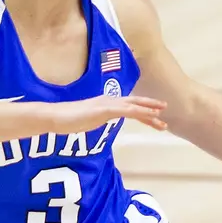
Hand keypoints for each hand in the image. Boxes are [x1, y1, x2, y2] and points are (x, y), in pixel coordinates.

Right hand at [47, 95, 167, 132]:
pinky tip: (149, 115)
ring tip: (162, 116)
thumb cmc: (69, 120)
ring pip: (134, 106)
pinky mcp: (104, 110)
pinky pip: (126, 111)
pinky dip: (139, 112)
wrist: (56, 117)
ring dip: (149, 111)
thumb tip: (100, 121)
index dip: (143, 107)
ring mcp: (107, 104)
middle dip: (151, 106)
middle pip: (135, 102)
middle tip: (165, 109)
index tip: (156, 113)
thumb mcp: (88, 120)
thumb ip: (97, 119)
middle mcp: (109, 101)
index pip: (128, 105)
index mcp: (106, 103)